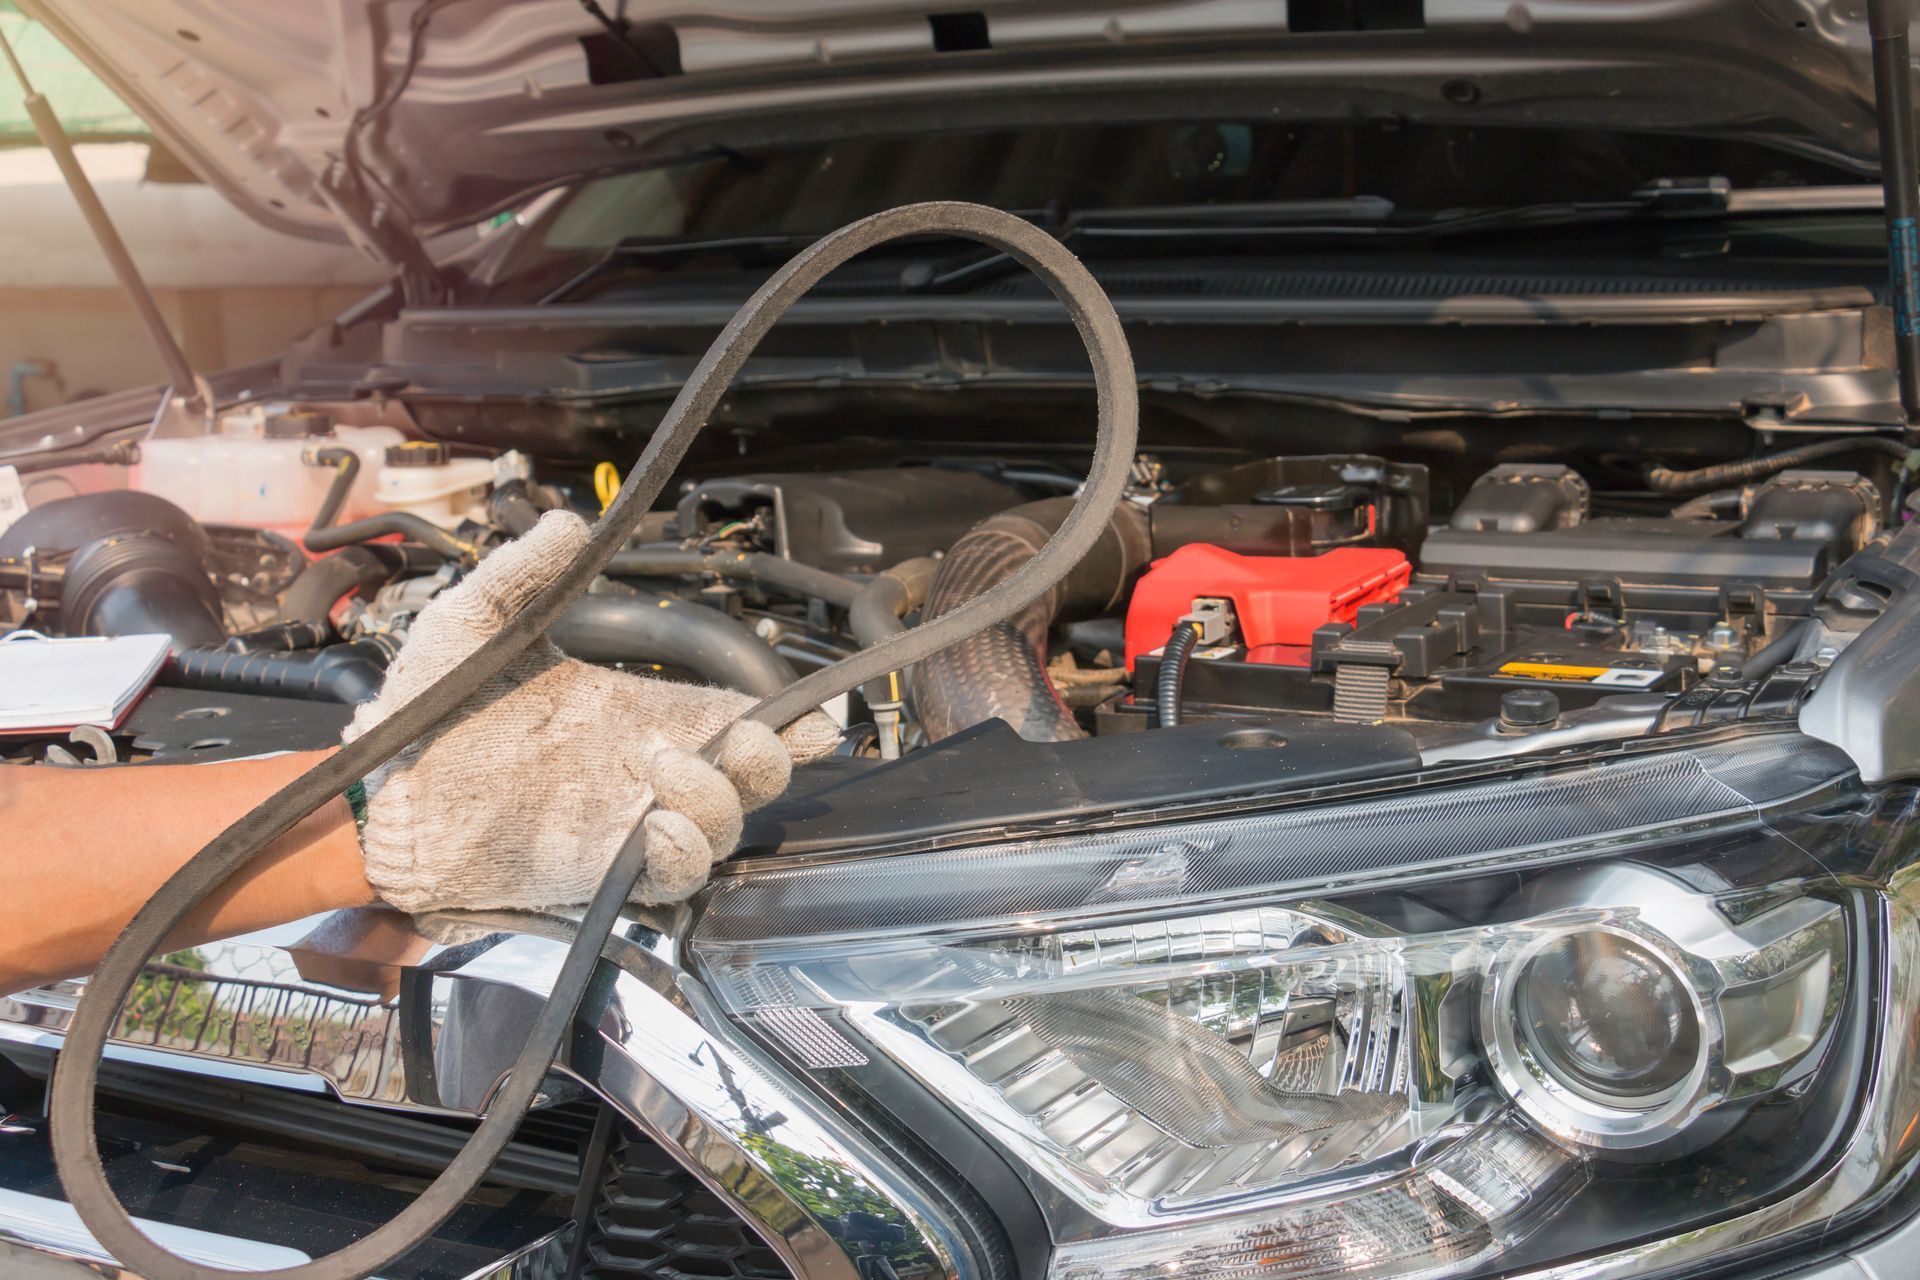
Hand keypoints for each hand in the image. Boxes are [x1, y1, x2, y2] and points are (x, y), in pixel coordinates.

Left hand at [343, 512, 839, 913]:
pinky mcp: (599, 872)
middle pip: (752, 776)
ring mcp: (626, 823)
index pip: (733, 719)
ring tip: (660, 768)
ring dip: (716, 798)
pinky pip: (673, 878)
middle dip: (772, 757)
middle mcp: (644, 770)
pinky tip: (654, 826)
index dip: (785, 721)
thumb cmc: (426, 711)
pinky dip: (683, 855)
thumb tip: (569, 521)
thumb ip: (524, 572)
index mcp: (635, 711)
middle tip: (746, 737)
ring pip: (723, 827)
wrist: (376, 789)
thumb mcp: (476, 621)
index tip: (817, 716)